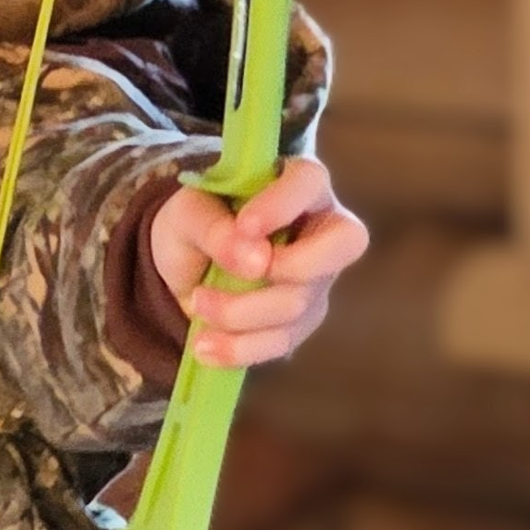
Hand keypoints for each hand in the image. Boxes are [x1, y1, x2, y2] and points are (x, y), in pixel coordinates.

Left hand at [145, 155, 368, 369]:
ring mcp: (317, 278)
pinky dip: (240, 347)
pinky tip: (205, 345)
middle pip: (344, 244)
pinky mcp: (302, 320)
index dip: (283, 204)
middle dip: (292, 265)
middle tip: (245, 271)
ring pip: (298, 302)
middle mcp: (321, 229)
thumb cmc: (196, 223)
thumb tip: (255, 260)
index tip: (245, 225)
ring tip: (198, 304)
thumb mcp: (187, 214)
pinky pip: (282, 340)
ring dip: (241, 311)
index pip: (309, 181)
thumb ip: (214, 228)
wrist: (185, 268)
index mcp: (296, 185)